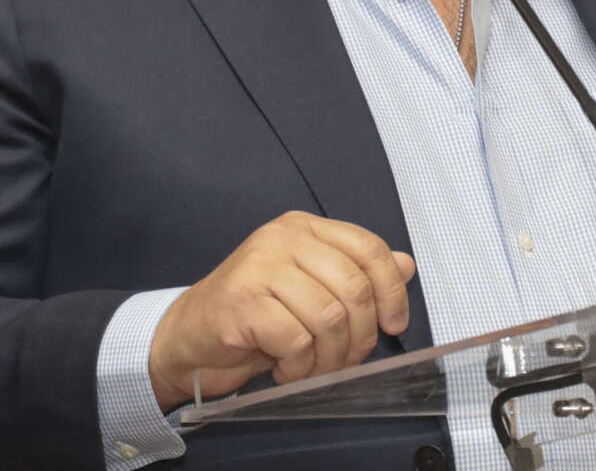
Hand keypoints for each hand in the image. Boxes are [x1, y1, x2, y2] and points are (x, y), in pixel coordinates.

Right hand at [148, 211, 416, 409]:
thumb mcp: (310, 287)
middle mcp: (282, 238)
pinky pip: (296, 340)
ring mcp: (259, 266)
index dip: (391, 291)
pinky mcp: (242, 302)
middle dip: (360, 336)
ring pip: (329, 317)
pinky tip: (285, 369)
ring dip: (329, 358)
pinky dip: (299, 366)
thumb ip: (355, 273)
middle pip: (354, 287)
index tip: (393, 324)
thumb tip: (406, 265)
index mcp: (303, 227)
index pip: (369, 248)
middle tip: (346, 360)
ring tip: (312, 368)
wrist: (189, 337)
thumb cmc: (253, 314)